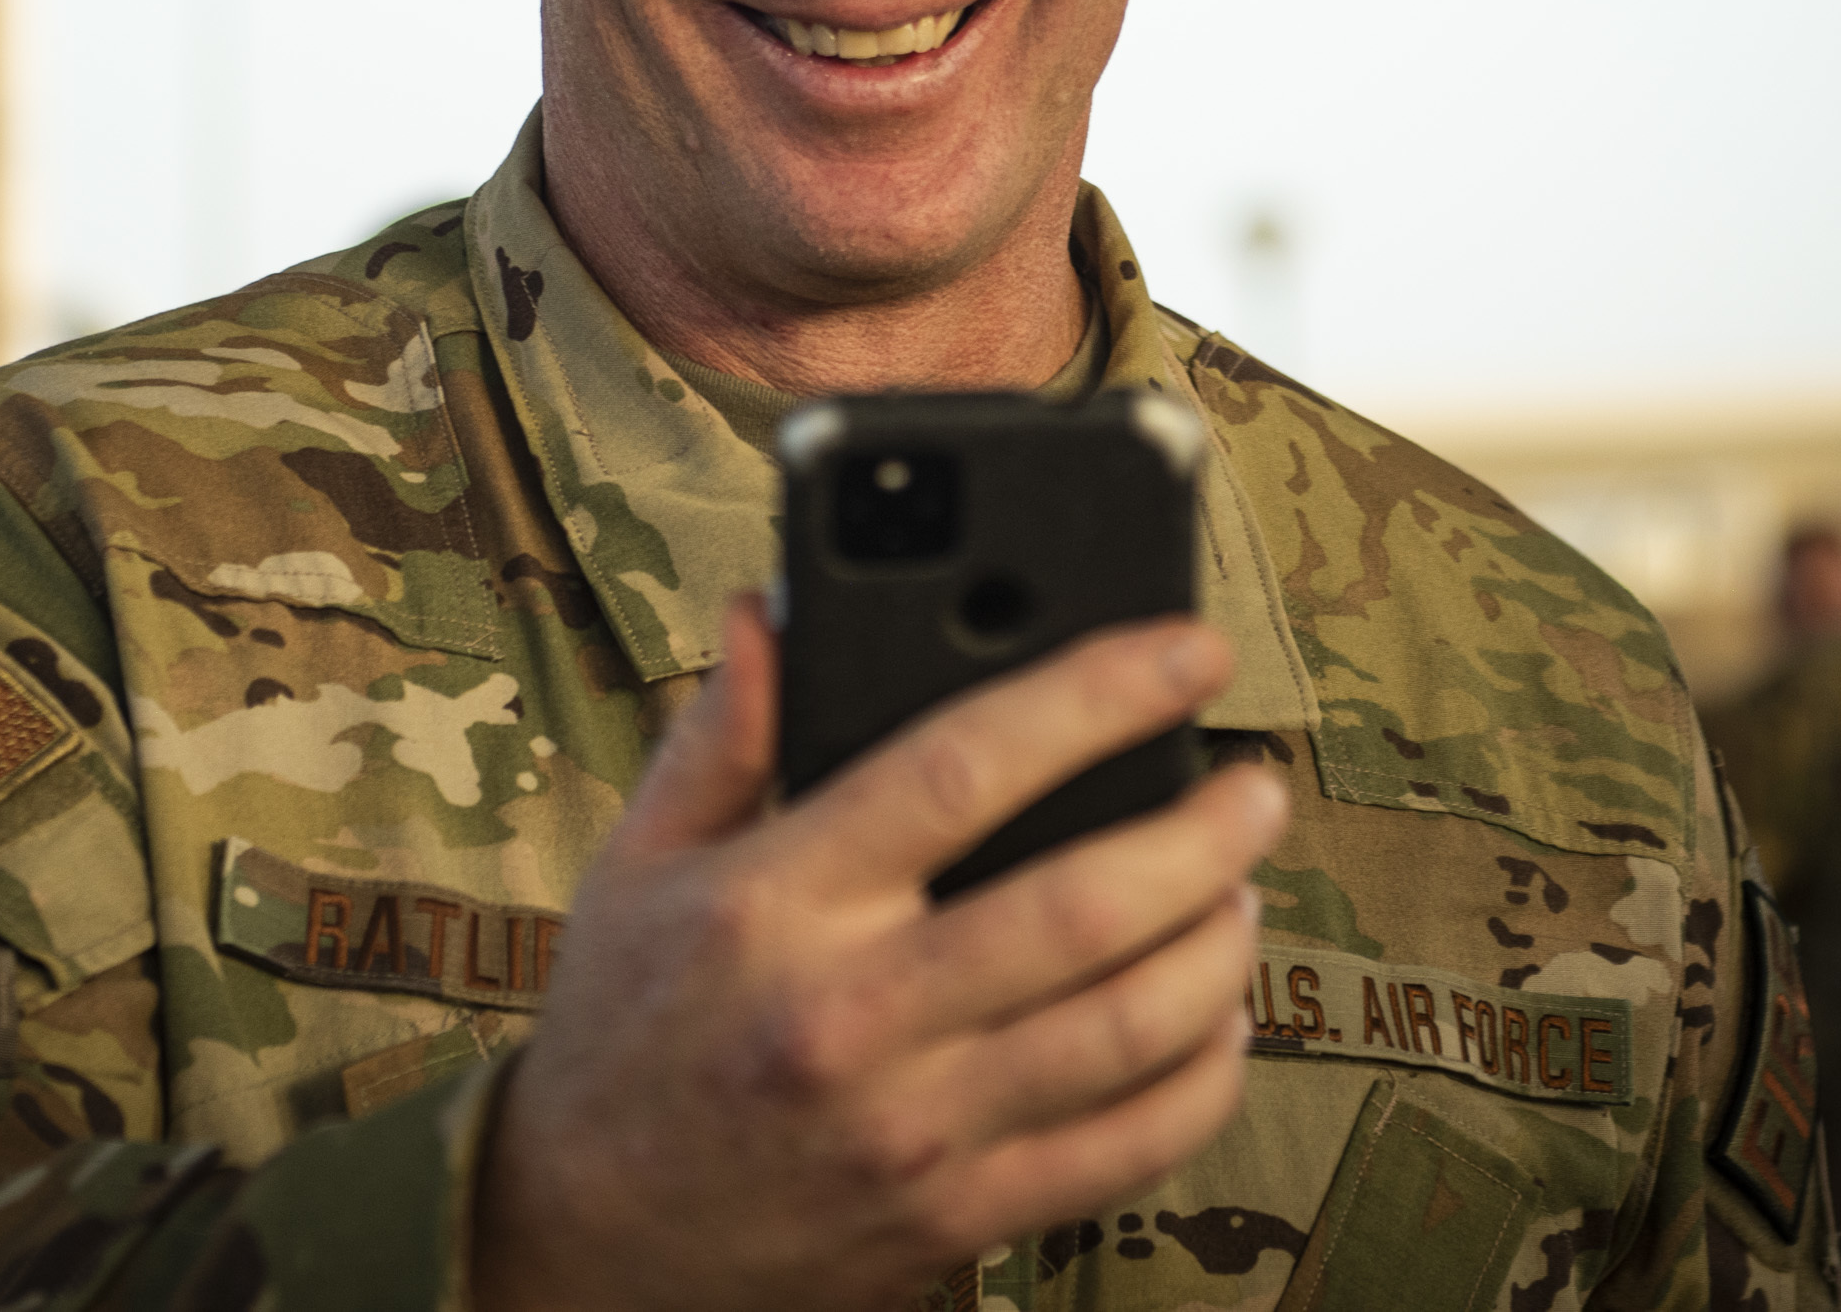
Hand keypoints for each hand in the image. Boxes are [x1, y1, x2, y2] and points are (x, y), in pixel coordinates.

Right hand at [473, 597, 1283, 1311]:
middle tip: (1253, 789)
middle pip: (1082, 905)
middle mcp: (850, 1013)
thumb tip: (775, 608)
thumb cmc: (623, 1026)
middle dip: (1204, 833)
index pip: (962, 767)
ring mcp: (912, 1127)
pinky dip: (1204, 1077)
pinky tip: (1216, 1019)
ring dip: (1220, 948)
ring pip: (1128, 1028)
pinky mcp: (955, 1216)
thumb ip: (720, 731)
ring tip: (1242, 889)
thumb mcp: (639, 860)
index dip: (1094, 696)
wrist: (586, 1233)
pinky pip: (1126, 1148)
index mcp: (773, 901)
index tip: (1183, 653)